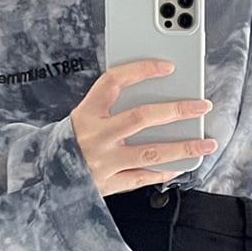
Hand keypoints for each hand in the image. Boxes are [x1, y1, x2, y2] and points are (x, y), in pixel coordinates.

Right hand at [70, 58, 216, 195]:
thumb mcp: (83, 117)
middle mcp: (96, 136)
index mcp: (86, 113)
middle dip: (176, 110)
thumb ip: (111, 107)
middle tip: (201, 105)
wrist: (44, 176)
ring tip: (206, 143)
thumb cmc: (70, 142)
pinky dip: (164, 172)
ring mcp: (103, 162)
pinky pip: (142, 178)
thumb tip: (155, 94)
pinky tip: (182, 165)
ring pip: (151, 152)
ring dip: (183, 147)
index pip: (114, 82)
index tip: (168, 66)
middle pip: (141, 117)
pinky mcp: (108, 184)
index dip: (142, 70)